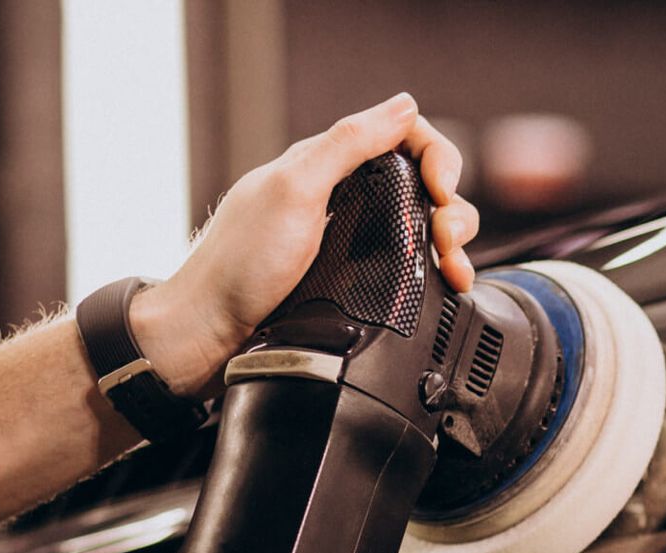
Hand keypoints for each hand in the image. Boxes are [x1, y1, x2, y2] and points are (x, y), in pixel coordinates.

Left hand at [130, 92, 479, 396]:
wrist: (211, 333)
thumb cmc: (239, 266)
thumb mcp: (295, 190)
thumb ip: (348, 145)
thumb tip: (403, 107)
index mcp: (329, 166)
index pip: (404, 137)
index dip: (436, 157)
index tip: (441, 190)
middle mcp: (345, 198)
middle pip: (424, 185)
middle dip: (452, 207)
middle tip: (446, 239)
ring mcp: (353, 241)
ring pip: (424, 227)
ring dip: (454, 243)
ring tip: (454, 269)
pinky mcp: (358, 281)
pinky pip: (412, 266)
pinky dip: (438, 271)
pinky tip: (447, 284)